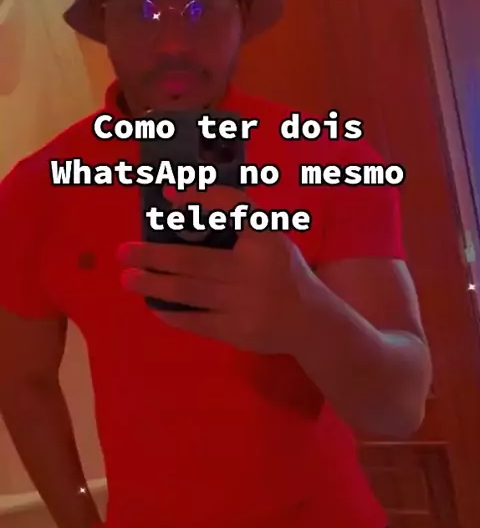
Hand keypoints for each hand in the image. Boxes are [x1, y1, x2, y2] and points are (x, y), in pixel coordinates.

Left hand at [118, 185, 310, 353]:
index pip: (232, 208)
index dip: (200, 199)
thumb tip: (177, 201)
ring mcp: (245, 303)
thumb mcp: (270, 237)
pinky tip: (154, 306)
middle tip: (124, 252)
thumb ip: (234, 219)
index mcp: (266, 239)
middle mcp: (254, 269)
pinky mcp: (238, 331)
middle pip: (194, 259)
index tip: (169, 196)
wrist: (310, 320)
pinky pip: (196, 320)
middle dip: (154, 255)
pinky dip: (173, 313)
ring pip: (190, 291)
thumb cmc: (282, 271)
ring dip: (154, 285)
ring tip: (128, 279)